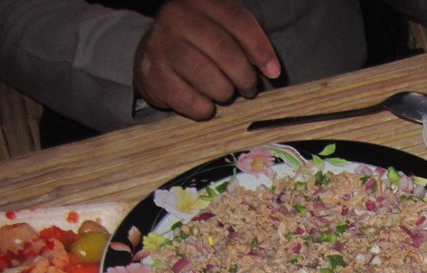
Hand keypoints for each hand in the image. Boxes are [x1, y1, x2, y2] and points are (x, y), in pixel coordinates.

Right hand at [133, 0, 281, 120]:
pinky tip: (205, 104)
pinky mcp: (152, 75)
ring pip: (210, 78)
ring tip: (224, 93)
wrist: (153, 55)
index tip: (274, 72)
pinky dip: (204, 109)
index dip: (260, 48)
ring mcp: (161, 45)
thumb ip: (247, 41)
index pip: (238, 20)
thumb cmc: (199, 43)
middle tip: (248, 89)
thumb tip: (272, 70)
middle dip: (245, 77)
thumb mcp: (222, 29)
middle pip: (225, 51)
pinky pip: (192, 101)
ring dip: (225, 93)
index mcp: (198, 1)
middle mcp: (176, 17)